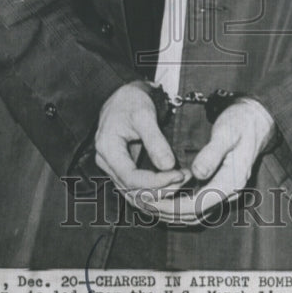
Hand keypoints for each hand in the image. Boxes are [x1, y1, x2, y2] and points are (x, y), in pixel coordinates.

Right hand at [94, 82, 188, 205]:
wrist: (125, 97)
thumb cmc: (132, 101)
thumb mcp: (144, 115)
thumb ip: (155, 140)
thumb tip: (168, 166)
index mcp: (107, 148)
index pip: (131, 177)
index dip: (156, 181)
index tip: (179, 175)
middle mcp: (105, 162)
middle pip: (132, 190)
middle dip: (161, 189)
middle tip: (186, 179)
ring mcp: (112, 168)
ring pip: (134, 194)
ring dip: (159, 195)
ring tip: (183, 184)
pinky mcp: (121, 170)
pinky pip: (135, 190)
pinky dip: (153, 193)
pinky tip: (172, 189)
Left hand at [142, 97, 275, 224]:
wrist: (257, 119)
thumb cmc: (240, 122)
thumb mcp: (226, 133)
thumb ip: (212, 153)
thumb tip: (197, 173)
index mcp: (232, 182)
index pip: (197, 205)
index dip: (171, 205)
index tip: (149, 199)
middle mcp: (229, 192)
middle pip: (194, 215)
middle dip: (166, 212)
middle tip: (141, 202)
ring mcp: (225, 191)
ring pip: (195, 214)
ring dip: (171, 212)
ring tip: (146, 202)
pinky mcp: (219, 186)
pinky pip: (197, 204)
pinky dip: (179, 205)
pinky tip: (162, 197)